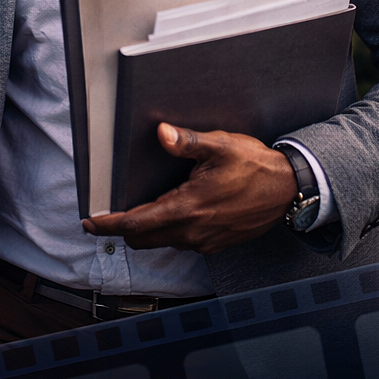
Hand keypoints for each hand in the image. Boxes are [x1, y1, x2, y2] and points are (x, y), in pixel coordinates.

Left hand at [81, 123, 297, 254]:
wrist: (289, 190)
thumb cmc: (255, 166)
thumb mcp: (221, 146)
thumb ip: (187, 143)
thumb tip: (161, 133)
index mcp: (187, 208)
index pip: (136, 223)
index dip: (109, 225)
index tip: (90, 223)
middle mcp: (192, 232)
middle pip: (143, 239)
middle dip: (124, 228)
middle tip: (110, 214)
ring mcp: (205, 242)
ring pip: (162, 241)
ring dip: (148, 229)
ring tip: (142, 208)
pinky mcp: (216, 245)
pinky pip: (182, 242)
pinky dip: (170, 231)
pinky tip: (176, 211)